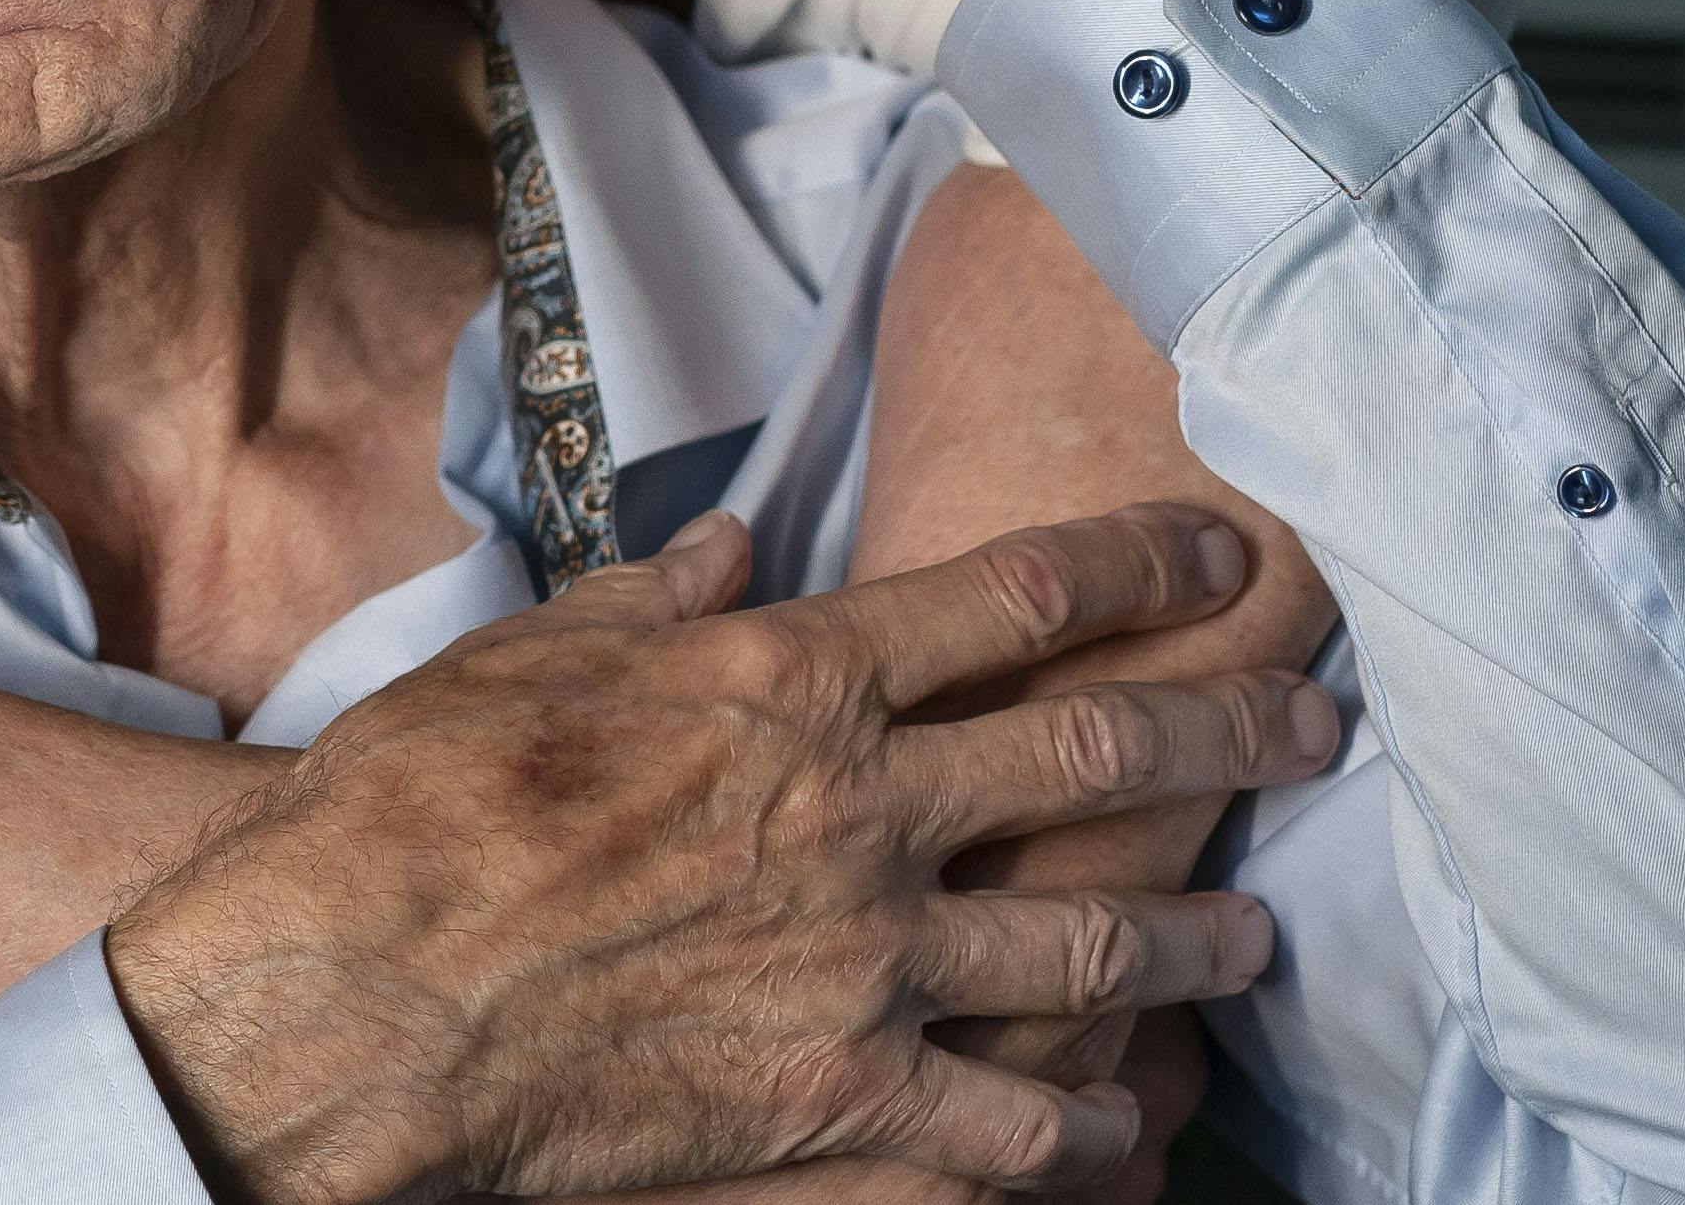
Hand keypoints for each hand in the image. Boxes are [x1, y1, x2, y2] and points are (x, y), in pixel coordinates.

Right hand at [103, 505, 1334, 1204]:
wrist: (365, 994)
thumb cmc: (417, 809)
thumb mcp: (530, 655)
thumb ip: (650, 602)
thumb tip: (718, 550)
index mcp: (797, 678)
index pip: (1018, 596)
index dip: (1141, 562)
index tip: (1224, 550)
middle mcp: (866, 803)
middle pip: (1100, 752)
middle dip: (1230, 727)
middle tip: (1319, 722)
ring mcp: (868, 953)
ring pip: (1092, 944)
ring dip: (1196, 937)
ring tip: (1257, 938)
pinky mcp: (843, 1088)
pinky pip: (1008, 1114)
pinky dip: (1083, 1128)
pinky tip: (1129, 1134)